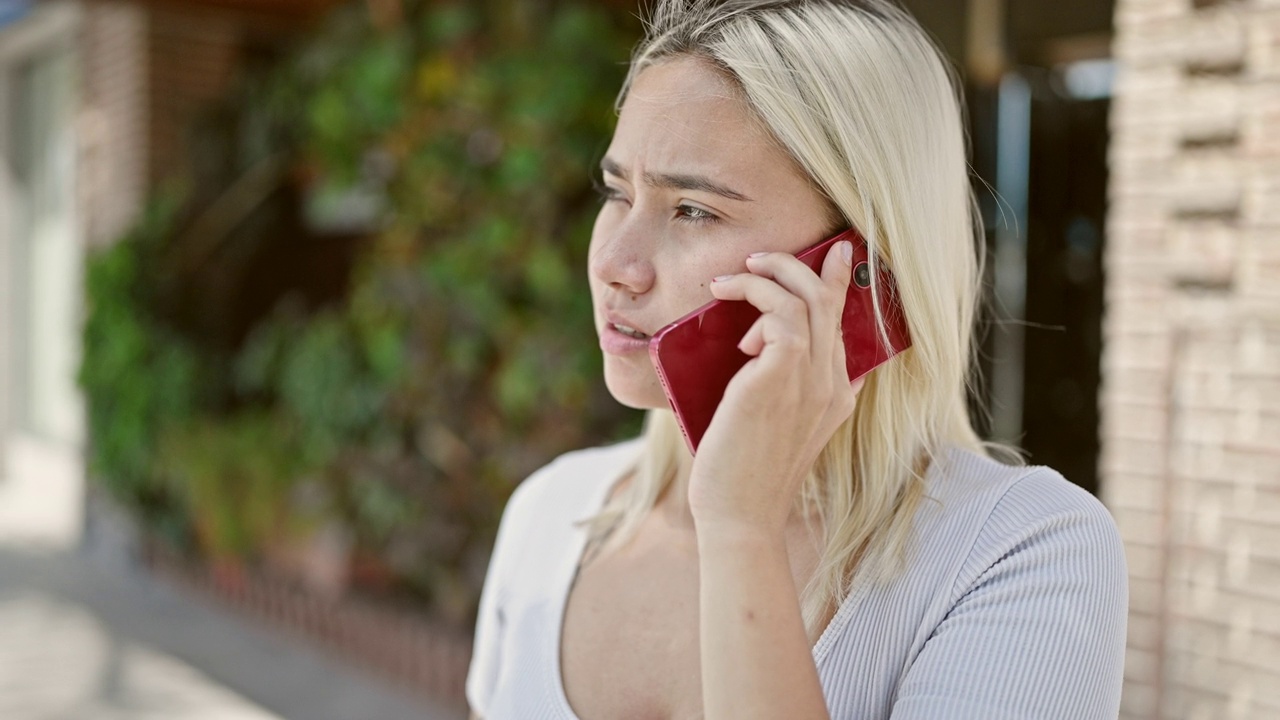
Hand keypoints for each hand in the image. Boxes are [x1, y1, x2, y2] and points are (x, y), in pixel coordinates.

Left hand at [689, 240, 865, 537]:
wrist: (741, 516)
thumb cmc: (745, 475)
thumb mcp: (772, 428)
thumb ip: (778, 393)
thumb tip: (753, 354)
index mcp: (837, 394)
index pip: (844, 325)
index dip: (840, 284)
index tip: (837, 254)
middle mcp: (832, 383)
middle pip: (830, 302)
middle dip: (797, 267)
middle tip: (760, 259)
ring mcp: (811, 380)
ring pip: (806, 299)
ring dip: (769, 276)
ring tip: (732, 279)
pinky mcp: (779, 377)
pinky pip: (781, 314)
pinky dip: (755, 300)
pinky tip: (728, 314)